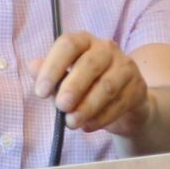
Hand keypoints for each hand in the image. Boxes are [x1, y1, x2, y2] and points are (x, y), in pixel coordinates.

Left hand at [32, 30, 151, 136]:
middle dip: (73, 87)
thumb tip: (31, 66)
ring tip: (72, 123)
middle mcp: (107, 48)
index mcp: (84, 41)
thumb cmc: (87, 88)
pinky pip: (120, 103)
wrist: (124, 104)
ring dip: (87, 107)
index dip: (53, 67)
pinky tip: (88, 127)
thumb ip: (48, 75)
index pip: (68, 44)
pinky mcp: (138, 88)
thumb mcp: (64, 81)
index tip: (40, 91)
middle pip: (90, 63)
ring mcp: (126, 67)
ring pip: (107, 86)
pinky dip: (101, 118)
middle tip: (61, 107)